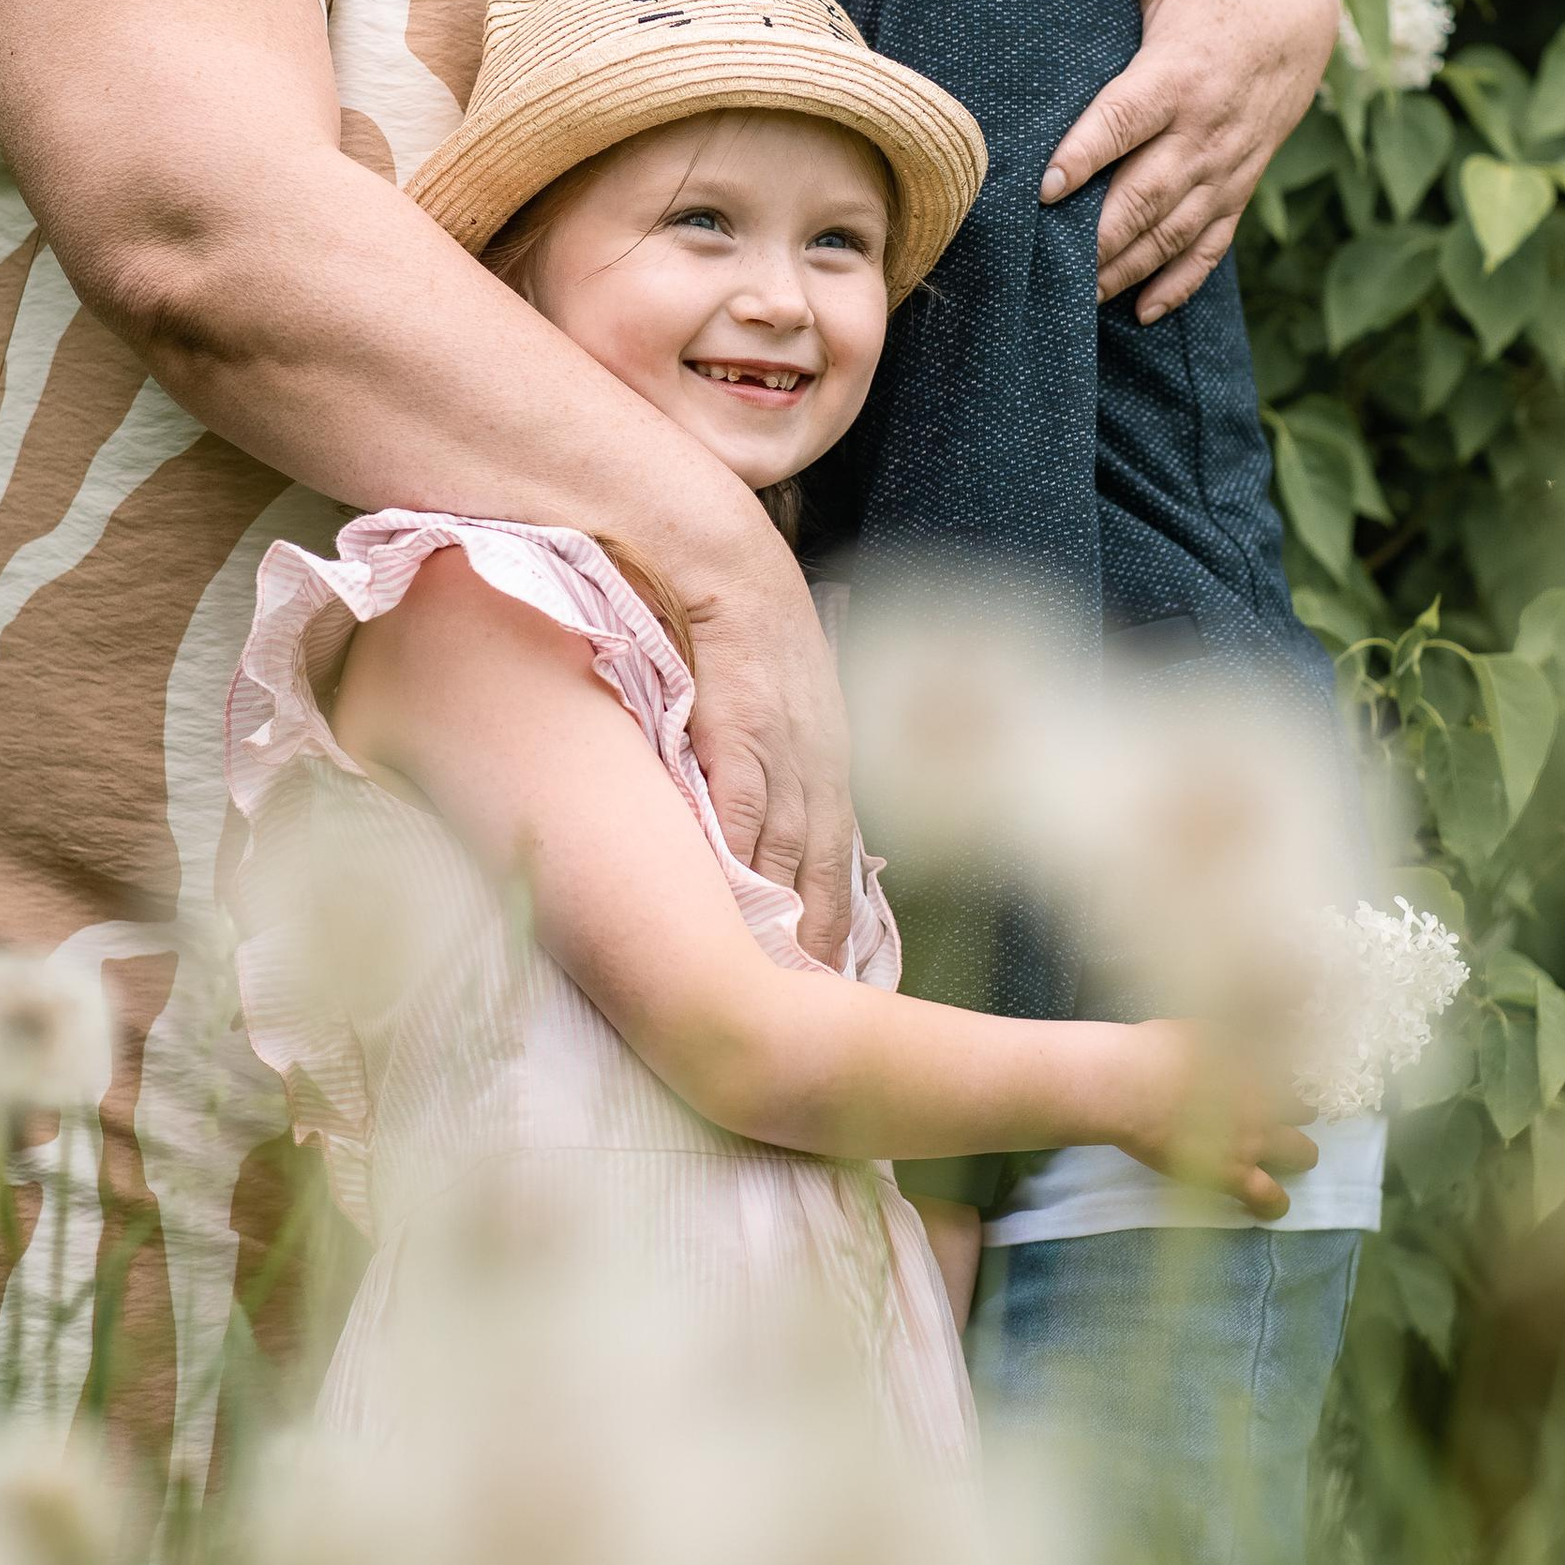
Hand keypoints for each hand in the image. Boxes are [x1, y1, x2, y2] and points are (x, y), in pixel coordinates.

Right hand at [681, 526, 857, 967]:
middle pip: (824, 867)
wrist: (725, 558)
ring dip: (784, 918)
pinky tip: (737, 908)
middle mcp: (817, 757)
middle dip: (820, 940)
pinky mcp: (743, 725)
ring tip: (775, 984)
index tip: (839, 977)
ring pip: (789, 849)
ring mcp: (784, 743)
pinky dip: (745, 861)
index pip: (838, 855)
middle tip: (815, 1007)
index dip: (838, 920)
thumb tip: (753, 827)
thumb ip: (771, 762)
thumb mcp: (776, 701)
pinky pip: (746, 807)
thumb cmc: (746, 627)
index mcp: (827, 754)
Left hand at [1043, 0, 1333, 322]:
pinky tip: (1141, 312)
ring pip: (1173, 230)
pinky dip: (1179, 283)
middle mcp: (1203, 130)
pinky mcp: (1238, 189)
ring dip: (1126, 268)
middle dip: (1098, 236)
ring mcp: (1224, 167)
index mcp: (1178, 75)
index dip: (1086, 155)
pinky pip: (1211, 247)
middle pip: (1146, 193)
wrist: (1298, 21)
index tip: (1043, 189)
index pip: (1125, 121)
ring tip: (1076, 299)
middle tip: (1047, 270)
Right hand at [1109, 1022, 1316, 1221]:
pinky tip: (1276, 1206)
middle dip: (1299, 1113)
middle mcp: (1263, 1101)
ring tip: (1292, 1160)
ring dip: (1299, 1155)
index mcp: (1254, 1063)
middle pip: (1305, 1110)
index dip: (1287, 1078)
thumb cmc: (1154, 1050)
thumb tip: (1237, 1036)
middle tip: (1282, 1117)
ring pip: (1301, 1153)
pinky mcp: (1232, 1173)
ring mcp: (1252, 1139)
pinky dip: (1277, 1203)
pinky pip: (1269, 1196)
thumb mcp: (1200, 1027)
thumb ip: (1227, 1035)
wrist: (1129, 1086)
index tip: (1278, 1082)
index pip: (1292, 1072)